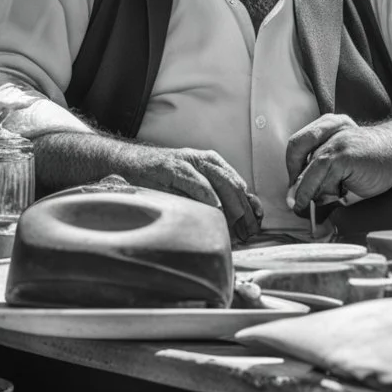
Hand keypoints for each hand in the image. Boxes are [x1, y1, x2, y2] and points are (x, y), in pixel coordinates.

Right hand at [118, 144, 262, 241]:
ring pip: (220, 181)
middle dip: (244, 209)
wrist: (134, 163)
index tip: (257, 221)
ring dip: (231, 204)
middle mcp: (205, 160)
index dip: (250, 203)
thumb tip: (238, 217)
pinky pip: (196, 181)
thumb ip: (212, 197)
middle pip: (234, 184)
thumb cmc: (163, 179)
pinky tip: (215, 207)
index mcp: (213, 163)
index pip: (239, 184)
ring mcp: (190, 161)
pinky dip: (208, 194)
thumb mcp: (192, 188)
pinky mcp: (175, 166)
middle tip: (248, 232)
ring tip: (238, 223)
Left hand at [286, 115, 391, 213]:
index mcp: (326, 125)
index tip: (294, 188)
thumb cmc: (370, 162)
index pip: (297, 144)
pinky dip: (323, 192)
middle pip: (296, 151)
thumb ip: (321, 172)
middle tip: (297, 201)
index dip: (292, 167)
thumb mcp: (341, 161)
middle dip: (296, 179)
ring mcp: (337, 141)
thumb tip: (298, 196)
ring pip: (310, 170)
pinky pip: (324, 178)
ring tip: (318, 202)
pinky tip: (336, 196)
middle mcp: (329, 127)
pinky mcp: (344, 156)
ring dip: (309, 191)